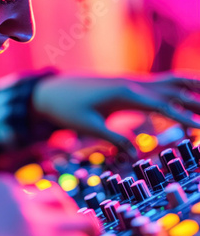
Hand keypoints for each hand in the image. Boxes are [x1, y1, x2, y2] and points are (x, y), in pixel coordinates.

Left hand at [32, 72, 199, 153]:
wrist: (50, 90)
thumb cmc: (65, 108)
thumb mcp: (86, 125)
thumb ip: (112, 137)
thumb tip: (135, 154)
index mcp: (124, 93)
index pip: (162, 105)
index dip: (185, 116)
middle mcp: (132, 83)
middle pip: (173, 90)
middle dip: (197, 100)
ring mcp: (132, 81)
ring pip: (170, 81)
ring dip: (192, 85)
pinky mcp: (129, 84)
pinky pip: (160, 82)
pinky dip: (179, 83)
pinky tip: (189, 87)